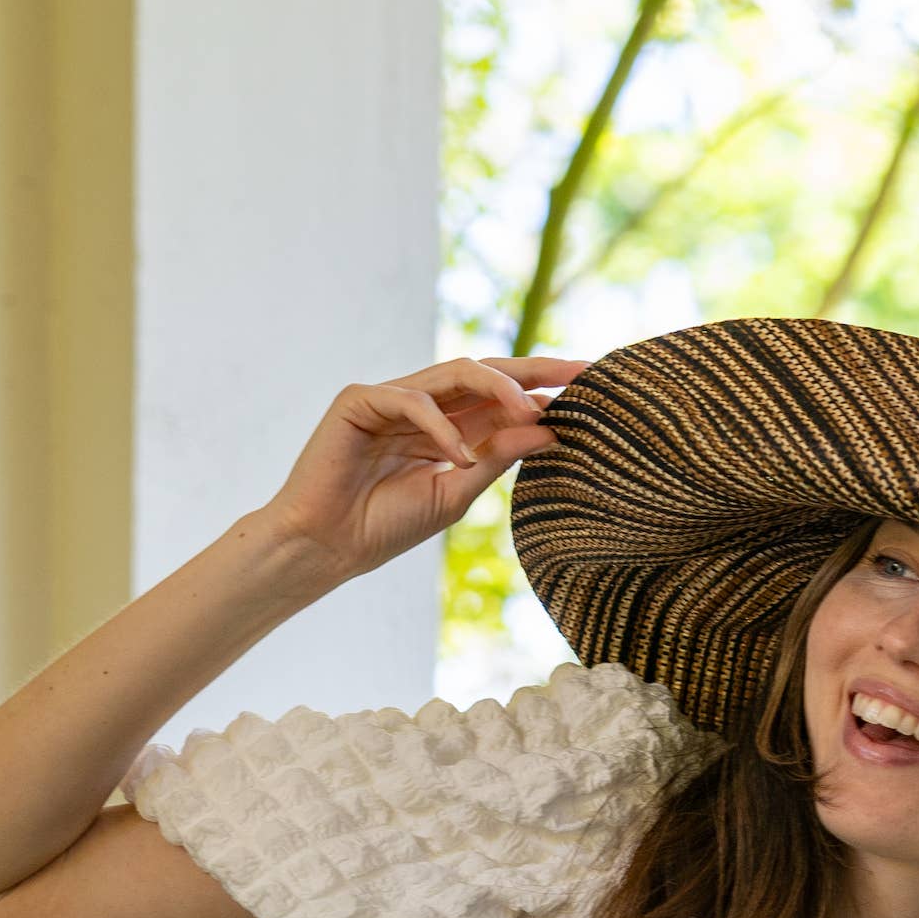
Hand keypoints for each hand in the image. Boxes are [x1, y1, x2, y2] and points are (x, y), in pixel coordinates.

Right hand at [241, 356, 584, 585]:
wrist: (326, 547)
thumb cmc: (385, 525)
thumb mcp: (455, 493)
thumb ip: (497, 457)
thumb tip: (550, 429)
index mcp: (449, 428)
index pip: (503, 397)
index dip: (545, 389)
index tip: (592, 387)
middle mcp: (424, 406)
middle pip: (487, 373)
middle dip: (535, 370)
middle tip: (580, 371)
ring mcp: (392, 398)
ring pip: (455, 373)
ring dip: (499, 389)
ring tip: (533, 411)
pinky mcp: (360, 400)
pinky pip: (412, 401)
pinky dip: (439, 428)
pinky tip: (457, 457)